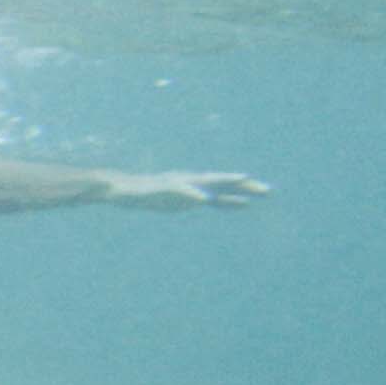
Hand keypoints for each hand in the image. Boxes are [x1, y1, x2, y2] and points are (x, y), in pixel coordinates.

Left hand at [105, 170, 266, 210]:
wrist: (121, 189)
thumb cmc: (125, 192)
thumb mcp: (132, 194)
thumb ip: (139, 194)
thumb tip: (161, 196)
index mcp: (177, 182)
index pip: (202, 182)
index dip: (222, 182)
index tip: (240, 180)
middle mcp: (188, 182)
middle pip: (219, 183)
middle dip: (241, 186)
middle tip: (264, 189)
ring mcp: (191, 189)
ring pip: (221, 190)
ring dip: (241, 192)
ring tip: (263, 193)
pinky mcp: (191, 198)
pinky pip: (215, 201)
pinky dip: (230, 202)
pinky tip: (244, 205)